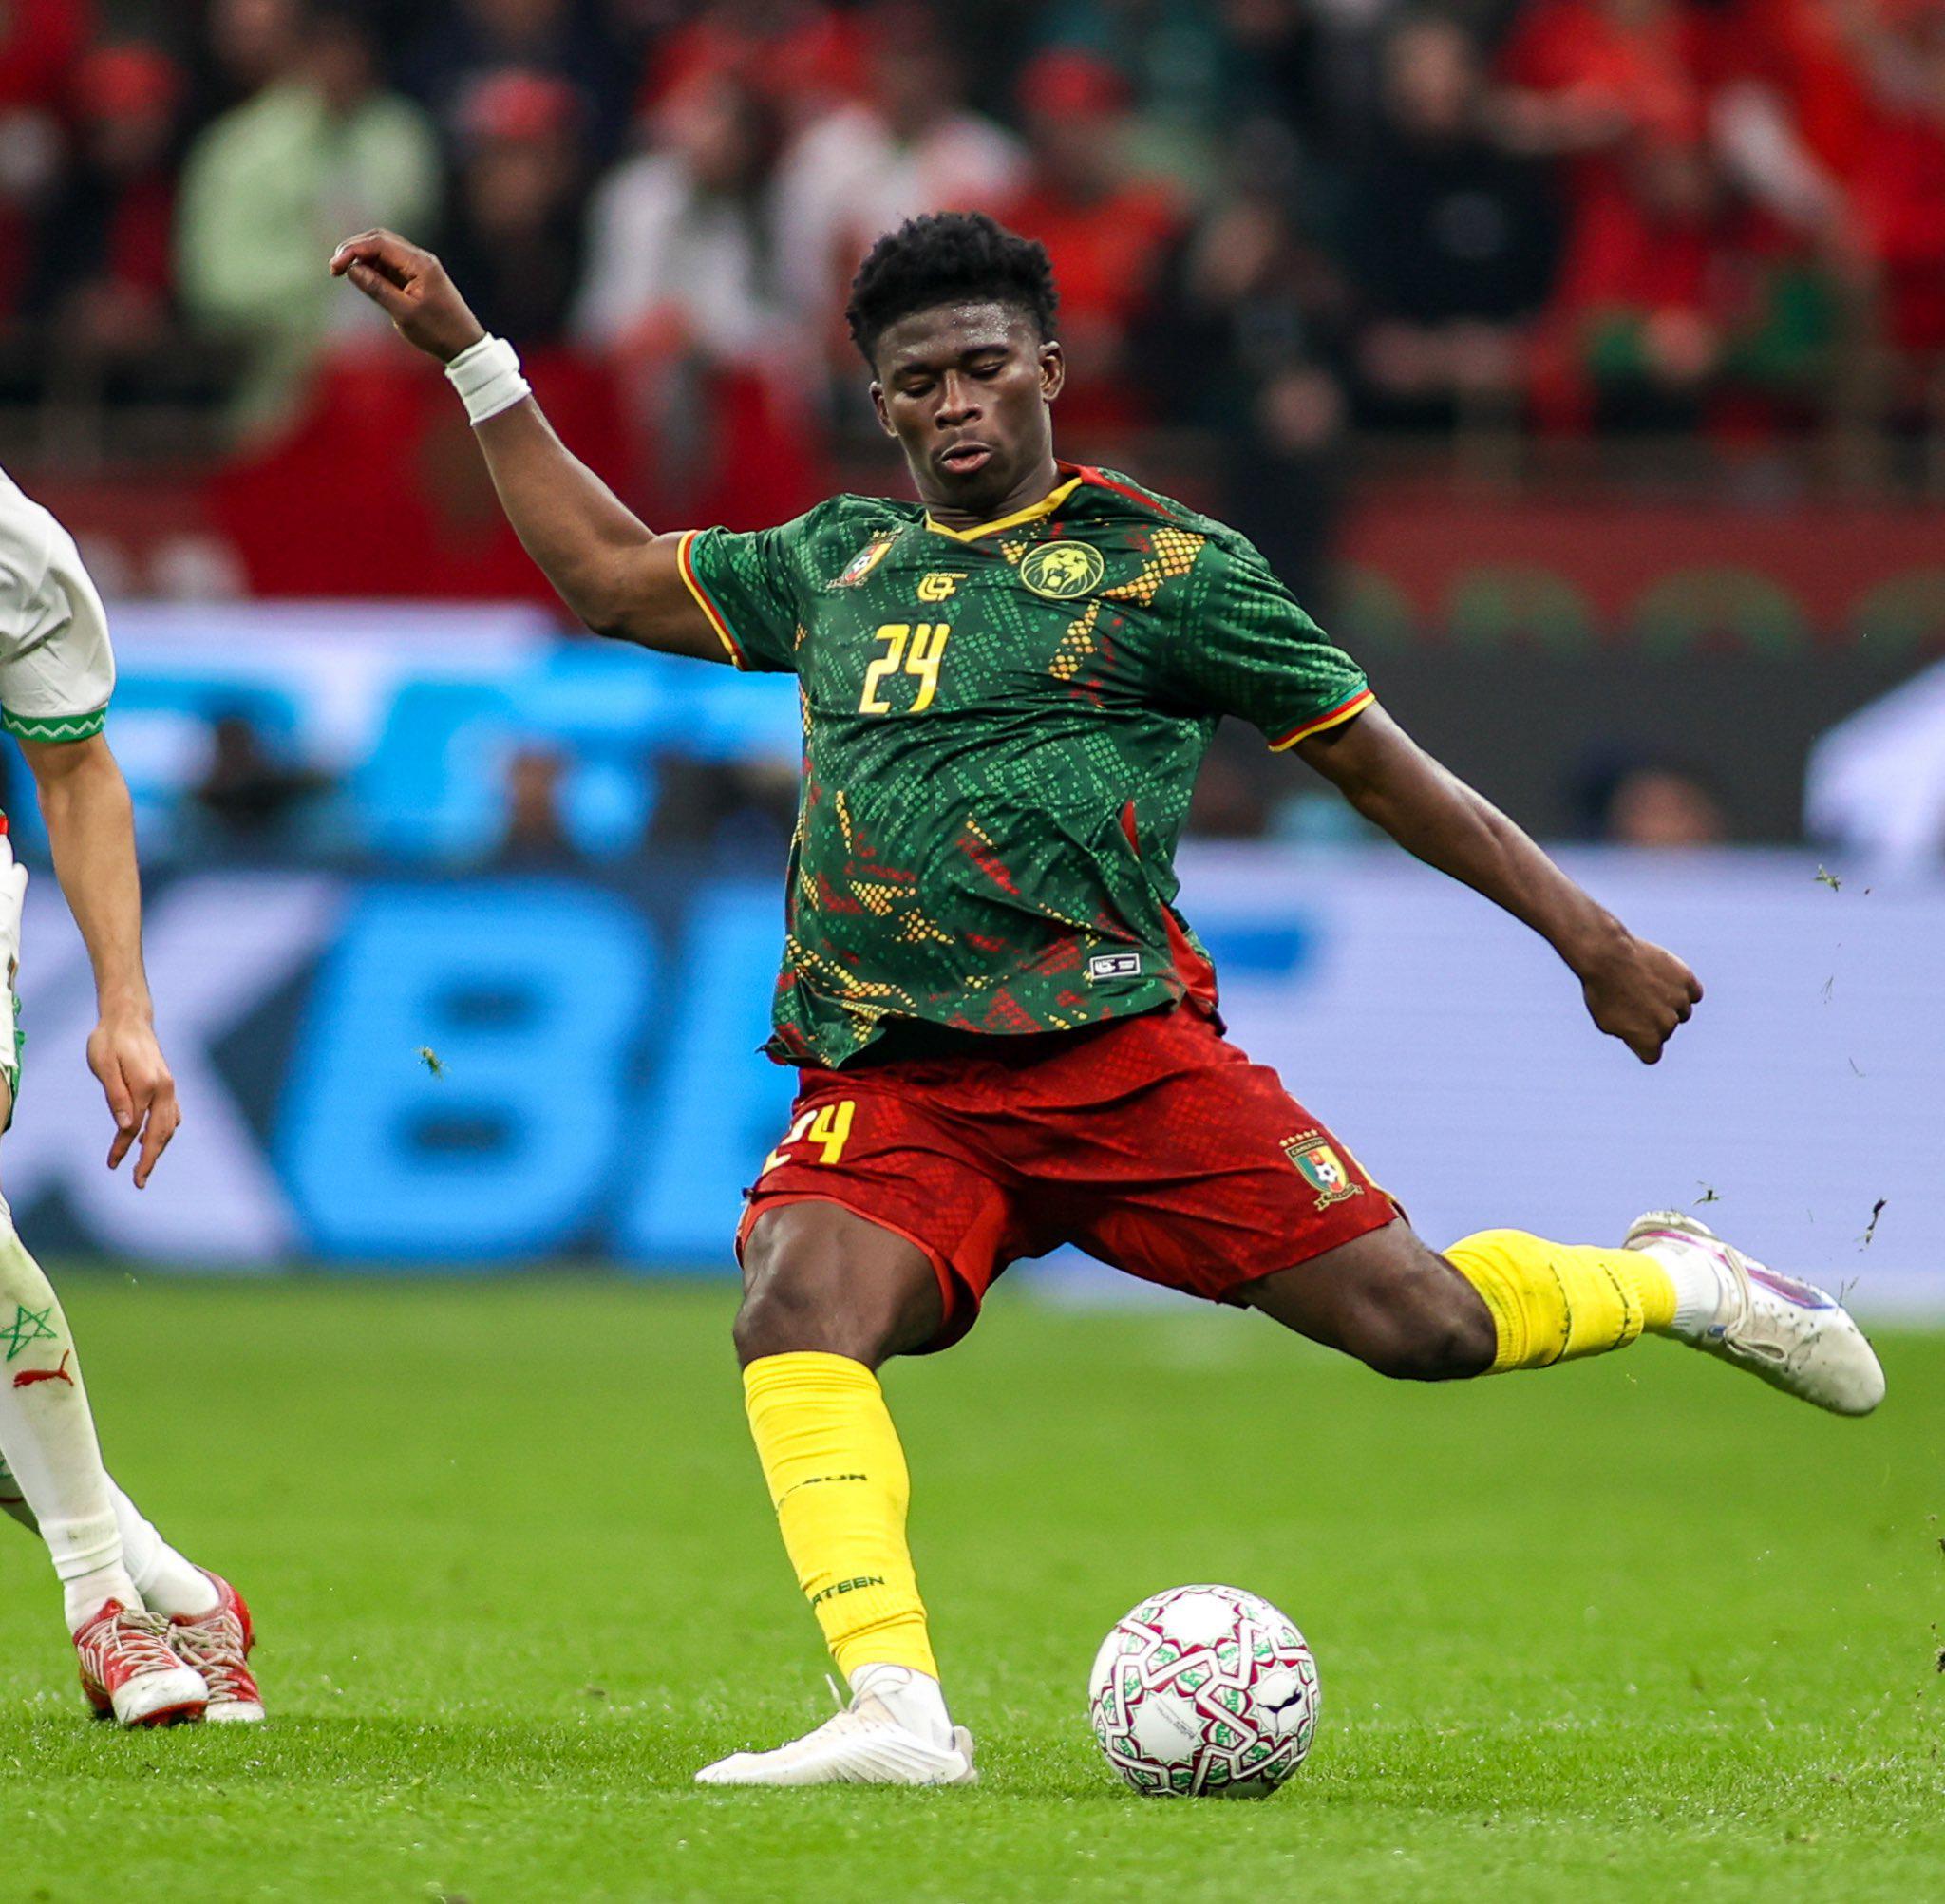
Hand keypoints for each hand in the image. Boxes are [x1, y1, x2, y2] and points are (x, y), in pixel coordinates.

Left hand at [87, 1010, 179, 1188]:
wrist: (128, 1019)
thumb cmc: (109, 1041)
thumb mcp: (103, 1066)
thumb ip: (116, 1096)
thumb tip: (126, 1127)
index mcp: (148, 1085)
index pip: (136, 1127)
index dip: (123, 1148)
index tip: (112, 1165)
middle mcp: (165, 1089)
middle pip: (160, 1133)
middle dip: (150, 1160)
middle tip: (139, 1182)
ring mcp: (169, 1087)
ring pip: (169, 1126)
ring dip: (159, 1149)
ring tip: (145, 1167)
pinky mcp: (168, 1085)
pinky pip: (172, 1116)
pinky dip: (165, 1133)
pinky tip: (155, 1141)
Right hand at [329, 229, 486, 362]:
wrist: (464, 344)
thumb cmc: (438, 332)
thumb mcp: (404, 313)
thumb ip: (377, 288)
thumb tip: (352, 269)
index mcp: (420, 263)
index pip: (379, 243)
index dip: (352, 250)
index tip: (334, 267)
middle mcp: (420, 259)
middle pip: (379, 239)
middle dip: (354, 249)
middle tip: (335, 268)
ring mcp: (418, 267)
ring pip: (383, 250)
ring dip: (362, 257)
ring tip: (345, 274)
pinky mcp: (416, 277)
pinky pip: (389, 264)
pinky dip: (373, 267)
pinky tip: (362, 279)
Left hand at [1572, 931, 1703, 1063]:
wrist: (1608, 956)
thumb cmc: (1602, 990)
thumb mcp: (1606, 1021)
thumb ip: (1630, 1034)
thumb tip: (1643, 1035)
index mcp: (1647, 1040)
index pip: (1651, 1054)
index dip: (1639, 1042)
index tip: (1629, 1028)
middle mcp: (1667, 1025)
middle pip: (1664, 1030)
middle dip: (1651, 1020)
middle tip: (1631, 999)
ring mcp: (1680, 1002)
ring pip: (1682, 1011)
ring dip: (1669, 1004)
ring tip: (1646, 986)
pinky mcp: (1687, 980)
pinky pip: (1694, 993)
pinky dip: (1684, 989)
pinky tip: (1668, 981)